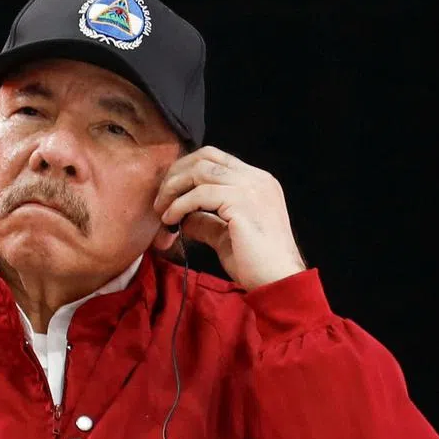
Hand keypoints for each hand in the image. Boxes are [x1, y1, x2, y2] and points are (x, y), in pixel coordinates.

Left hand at [152, 146, 305, 289]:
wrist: (279, 282)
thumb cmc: (256, 264)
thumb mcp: (225, 236)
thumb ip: (206, 221)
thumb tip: (180, 216)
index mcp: (258, 182)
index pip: (215, 159)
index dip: (186, 171)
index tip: (168, 192)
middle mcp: (257, 178)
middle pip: (205, 156)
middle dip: (176, 174)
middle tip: (160, 199)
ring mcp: (252, 187)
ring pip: (200, 170)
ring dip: (174, 188)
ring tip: (162, 210)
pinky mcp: (243, 201)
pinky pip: (200, 193)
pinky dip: (180, 204)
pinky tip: (171, 219)